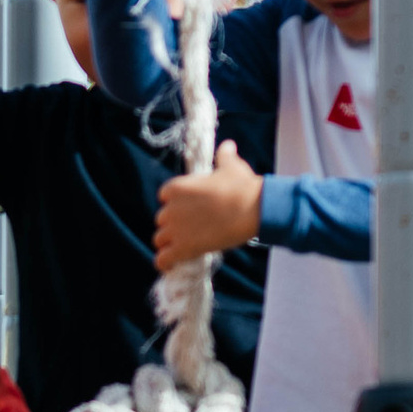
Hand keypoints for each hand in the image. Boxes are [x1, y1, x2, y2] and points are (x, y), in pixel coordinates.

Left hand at [155, 143, 262, 265]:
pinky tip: (172, 265)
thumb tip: (228, 146)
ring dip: (169, 243)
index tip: (189, 209)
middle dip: (174, 224)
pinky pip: (162, 259)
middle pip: (162, 219)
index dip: (176, 204)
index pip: (165, 197)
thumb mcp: (231, 166)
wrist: (252, 208)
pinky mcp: (183, 248)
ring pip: (160, 239)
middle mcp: (171, 208)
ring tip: (183, 247)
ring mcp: (175, 229)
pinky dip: (165, 263)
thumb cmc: (241, 186)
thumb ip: (224, 157)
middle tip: (192, 229)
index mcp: (177, 187)